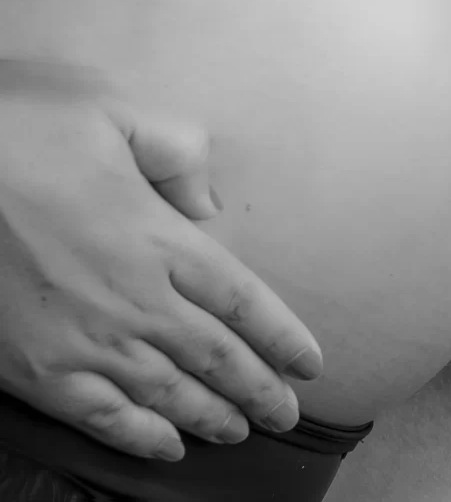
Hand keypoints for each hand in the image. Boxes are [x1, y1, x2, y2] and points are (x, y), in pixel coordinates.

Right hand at [0, 60, 322, 460]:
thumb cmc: (23, 132)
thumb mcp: (114, 114)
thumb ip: (177, 151)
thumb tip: (210, 203)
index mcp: (159, 239)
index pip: (243, 300)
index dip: (281, 337)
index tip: (310, 364)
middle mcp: (133, 300)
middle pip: (215, 357)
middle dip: (258, 389)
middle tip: (287, 414)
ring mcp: (83, 341)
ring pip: (167, 394)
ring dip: (212, 416)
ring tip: (243, 431)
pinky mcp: (36, 371)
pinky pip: (100, 417)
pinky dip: (140, 437)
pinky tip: (168, 449)